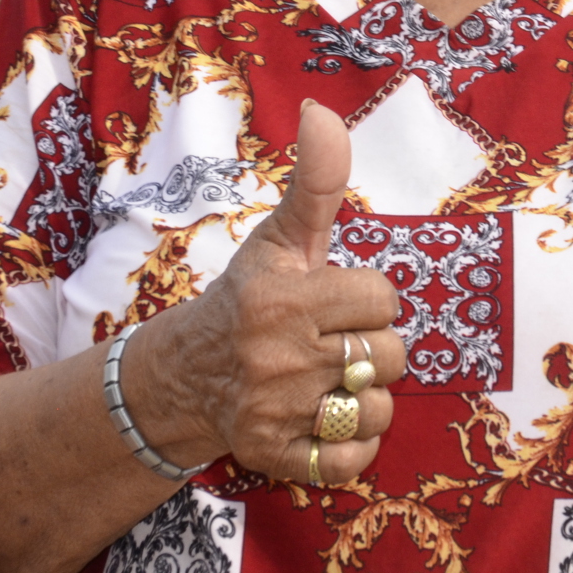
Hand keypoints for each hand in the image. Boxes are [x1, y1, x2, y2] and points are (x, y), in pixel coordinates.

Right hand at [127, 100, 407, 486]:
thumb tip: (323, 110)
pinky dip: (353, 446)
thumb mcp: (280, 238)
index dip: (371, 298)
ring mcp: (275, 410)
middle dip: (373, 347)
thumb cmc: (248, 298)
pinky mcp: (273, 455)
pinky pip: (350, 461)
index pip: (382, 297)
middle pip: (389, 355)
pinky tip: (332, 419)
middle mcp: (277, 356)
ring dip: (367, 398)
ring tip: (334, 381)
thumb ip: (315, 181)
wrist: (184, 375)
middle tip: (336, 342)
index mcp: (282, 298)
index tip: (340, 300)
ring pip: (377, 409)